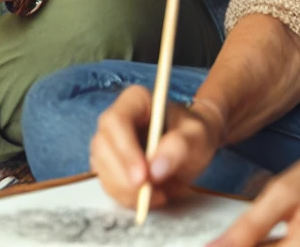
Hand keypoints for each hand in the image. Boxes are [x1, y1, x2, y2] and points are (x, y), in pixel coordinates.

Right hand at [91, 85, 225, 209]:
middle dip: (122, 176)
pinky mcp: (110, 165)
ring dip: (125, 190)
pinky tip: (152, 197)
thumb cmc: (195, 133)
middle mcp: (116, 119)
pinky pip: (108, 185)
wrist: (194, 146)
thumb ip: (179, 147)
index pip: (116, 120)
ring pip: (101, 168)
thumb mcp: (198, 136)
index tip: (144, 175)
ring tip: (159, 195)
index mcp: (134, 100)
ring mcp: (110, 143)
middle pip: (102, 145)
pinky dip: (127, 198)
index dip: (124, 148)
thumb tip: (155, 169)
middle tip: (149, 194)